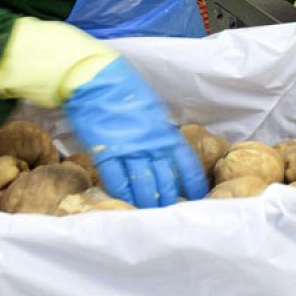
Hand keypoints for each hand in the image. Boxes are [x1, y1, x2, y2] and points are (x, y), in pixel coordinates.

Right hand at [64, 58, 208, 207]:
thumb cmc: (126, 91)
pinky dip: (123, 194)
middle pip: (166, 179)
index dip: (192, 183)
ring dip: (148, 201)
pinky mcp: (106, 153)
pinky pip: (117, 180)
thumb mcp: (153, 111)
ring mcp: (129, 150)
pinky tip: (127, 204)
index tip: (197, 196)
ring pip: (144, 184)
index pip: (186, 164)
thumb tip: (166, 149)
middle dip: (169, 199)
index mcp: (166, 132)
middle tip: (170, 212)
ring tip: (151, 214)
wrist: (97, 81)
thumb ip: (161, 133)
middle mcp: (152, 144)